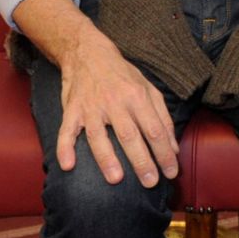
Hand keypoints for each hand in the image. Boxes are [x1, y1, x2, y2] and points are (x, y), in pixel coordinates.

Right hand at [13, 0, 178, 187]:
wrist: (88, 54)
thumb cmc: (123, 76)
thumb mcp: (148, 89)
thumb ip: (162, 117)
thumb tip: (173, 147)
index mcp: (137, 97)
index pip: (155, 129)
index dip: (165, 153)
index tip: (171, 173)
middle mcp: (115, 102)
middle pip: (130, 135)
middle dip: (142, 161)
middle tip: (151, 183)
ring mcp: (91, 107)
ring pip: (99, 136)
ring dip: (107, 158)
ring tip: (116, 179)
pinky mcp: (72, 110)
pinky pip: (67, 131)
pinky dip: (65, 148)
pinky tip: (68, 165)